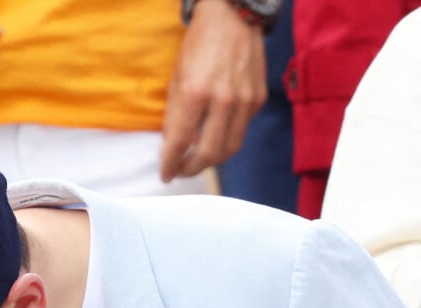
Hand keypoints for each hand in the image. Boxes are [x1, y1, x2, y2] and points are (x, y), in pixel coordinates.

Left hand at [159, 0, 266, 181]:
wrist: (234, 17)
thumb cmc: (199, 45)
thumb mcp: (176, 78)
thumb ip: (174, 114)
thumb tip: (171, 146)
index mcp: (196, 93)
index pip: (181, 142)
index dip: (171, 163)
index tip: (165, 175)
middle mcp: (224, 100)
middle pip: (210, 153)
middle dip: (192, 169)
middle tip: (180, 172)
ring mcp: (246, 100)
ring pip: (231, 147)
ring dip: (212, 161)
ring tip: (196, 162)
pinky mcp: (258, 98)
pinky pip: (242, 129)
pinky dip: (227, 139)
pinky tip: (214, 137)